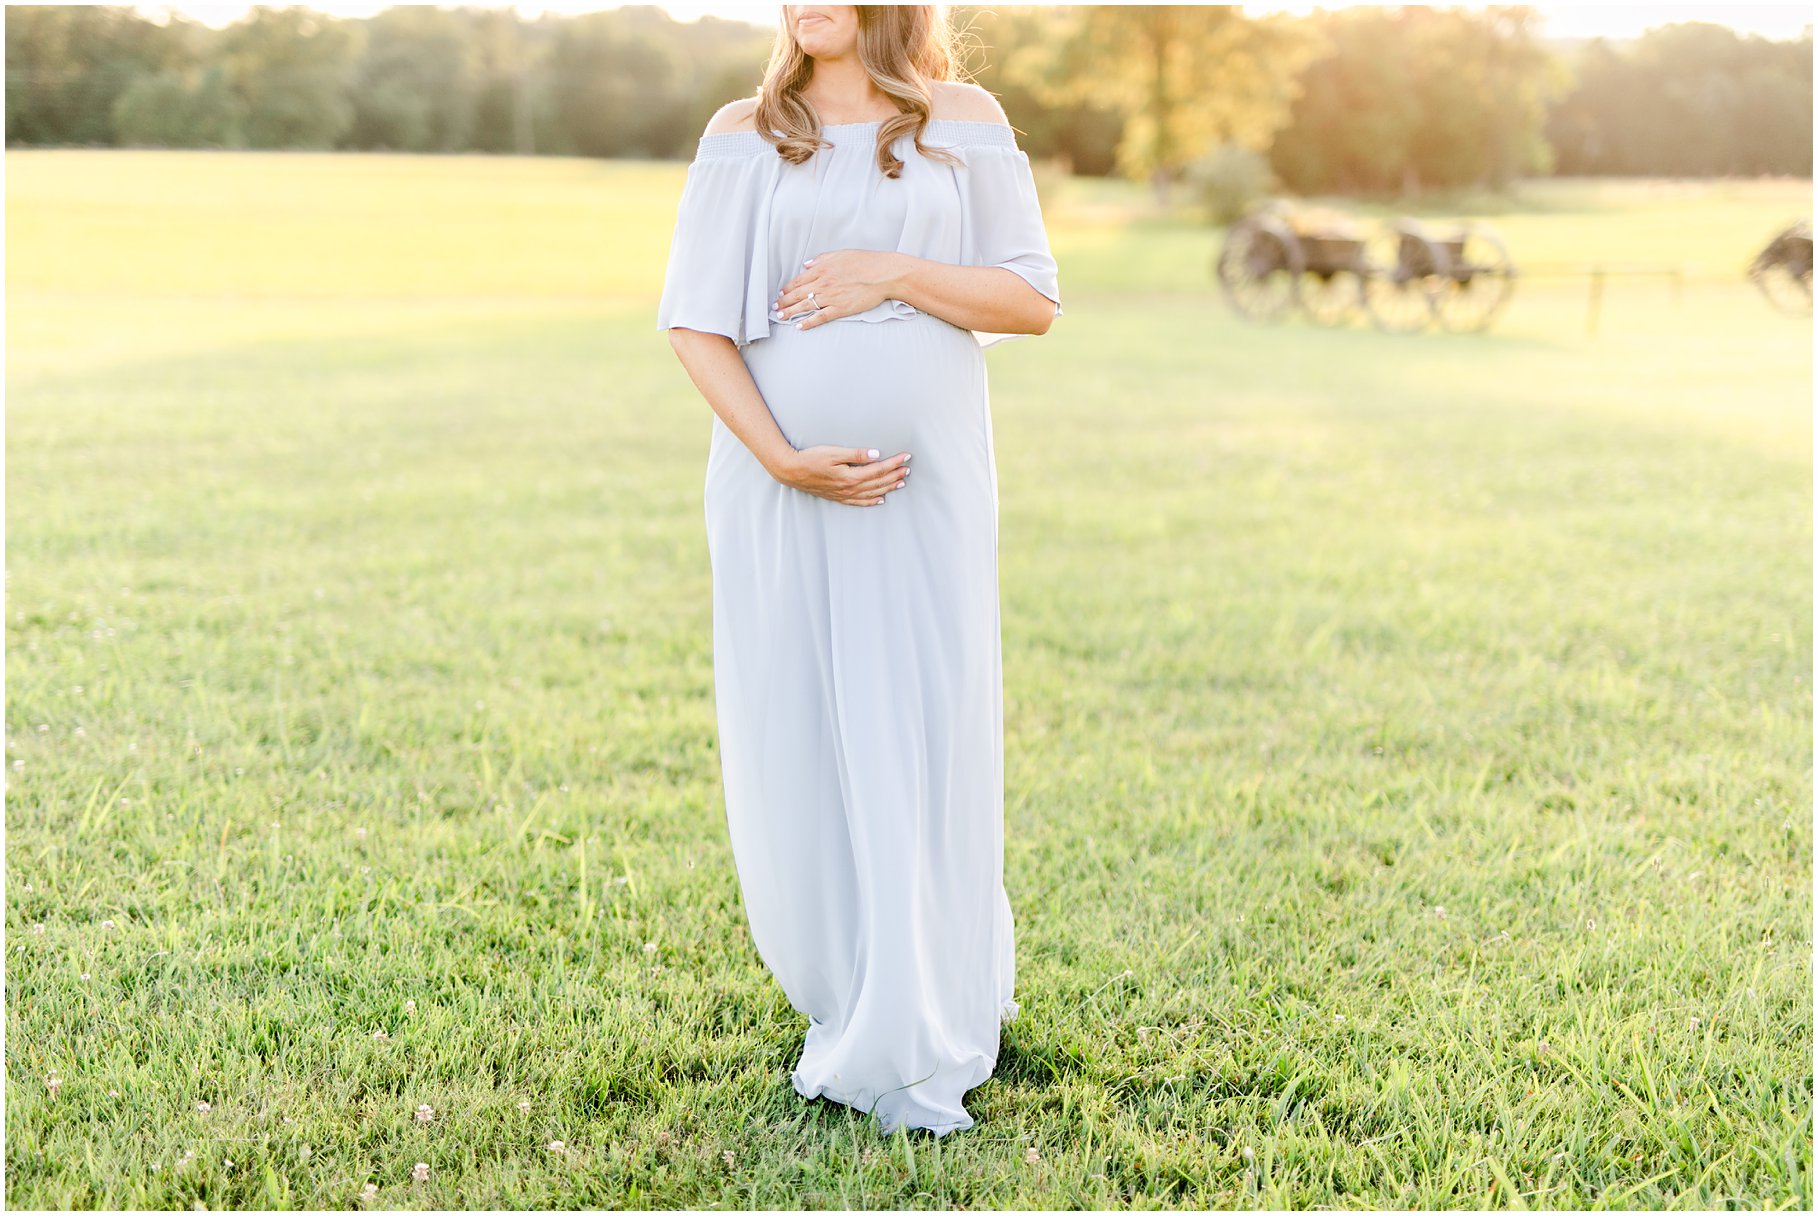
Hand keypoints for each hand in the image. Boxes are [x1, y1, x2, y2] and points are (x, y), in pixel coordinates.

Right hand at [771, 445, 911, 505]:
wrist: (791, 471)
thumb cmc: (811, 459)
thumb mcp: (833, 452)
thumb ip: (856, 454)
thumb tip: (876, 454)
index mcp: (851, 477)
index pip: (878, 469)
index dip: (894, 463)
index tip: (906, 456)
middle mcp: (850, 489)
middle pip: (878, 482)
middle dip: (895, 475)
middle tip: (908, 469)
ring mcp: (844, 495)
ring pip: (872, 493)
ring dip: (888, 488)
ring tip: (901, 482)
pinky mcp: (838, 497)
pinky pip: (860, 502)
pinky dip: (872, 501)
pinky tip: (880, 499)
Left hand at [774, 252, 905, 329]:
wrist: (883, 273)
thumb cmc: (865, 262)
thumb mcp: (840, 254)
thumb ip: (821, 259)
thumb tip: (806, 265)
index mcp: (822, 269)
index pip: (799, 280)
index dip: (788, 289)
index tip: (781, 294)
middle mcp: (823, 283)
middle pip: (797, 294)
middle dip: (784, 302)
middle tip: (775, 308)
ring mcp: (830, 297)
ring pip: (804, 306)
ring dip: (790, 313)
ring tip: (781, 317)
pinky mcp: (840, 309)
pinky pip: (820, 317)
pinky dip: (808, 323)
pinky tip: (799, 327)